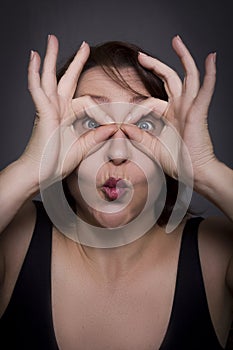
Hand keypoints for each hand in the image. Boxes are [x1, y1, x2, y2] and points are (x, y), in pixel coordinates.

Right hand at [21, 35, 116, 186]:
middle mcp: (57, 109)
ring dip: (50, 58)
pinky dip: (33, 73)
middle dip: (75, 61)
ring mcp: (48, 110)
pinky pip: (36, 90)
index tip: (114, 117)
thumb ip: (96, 137)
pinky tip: (33, 57)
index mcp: (67, 116)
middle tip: (83, 45)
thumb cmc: (57, 162)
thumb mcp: (82, 147)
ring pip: (48, 78)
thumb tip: (112, 128)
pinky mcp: (41, 113)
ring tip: (51, 39)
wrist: (41, 174)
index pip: (87, 101)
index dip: (102, 107)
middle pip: (65, 79)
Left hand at [121, 35, 216, 187]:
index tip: (123, 118)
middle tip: (141, 56)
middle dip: (156, 65)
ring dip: (183, 58)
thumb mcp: (153, 147)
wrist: (194, 172)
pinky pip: (206, 90)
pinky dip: (210, 74)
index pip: (151, 101)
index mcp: (170, 115)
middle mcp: (181, 107)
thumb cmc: (178, 161)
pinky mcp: (199, 112)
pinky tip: (211, 58)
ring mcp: (191, 108)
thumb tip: (123, 128)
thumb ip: (139, 137)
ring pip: (188, 76)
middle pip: (170, 78)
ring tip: (177, 41)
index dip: (136, 108)